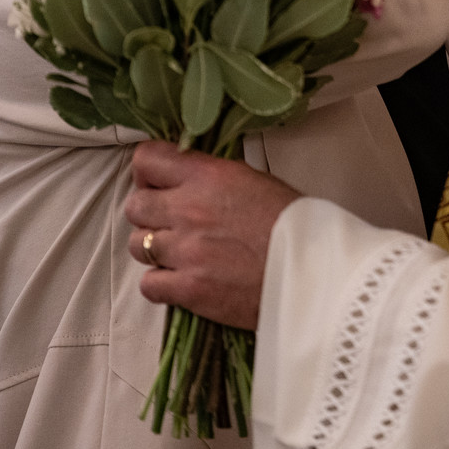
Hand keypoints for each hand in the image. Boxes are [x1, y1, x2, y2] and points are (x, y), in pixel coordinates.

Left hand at [124, 141, 299, 329]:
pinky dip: (161, 284)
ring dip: (155, 248)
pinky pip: (149, 285)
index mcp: (207, 176)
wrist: (312, 271)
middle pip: (135, 205)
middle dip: (149, 213)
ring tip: (180, 253)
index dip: (148, 172)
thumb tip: (188, 180)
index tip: (159, 183)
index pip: (146, 159)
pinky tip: (182, 280)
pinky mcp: (189, 289)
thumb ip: (212, 178)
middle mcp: (188, 209)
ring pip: (138, 245)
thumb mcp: (254, 180)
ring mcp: (185, 251)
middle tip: (171, 221)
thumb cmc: (294, 223)